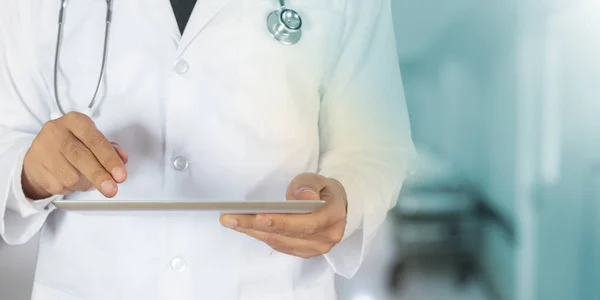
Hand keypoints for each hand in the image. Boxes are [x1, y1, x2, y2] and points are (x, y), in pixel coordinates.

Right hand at [21, 112, 127, 199]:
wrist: (40, 154)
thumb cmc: (73, 145)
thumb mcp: (92, 140)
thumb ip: (110, 149)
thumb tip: (122, 159)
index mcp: (75, 121)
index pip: (95, 140)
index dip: (109, 159)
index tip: (120, 175)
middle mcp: (57, 132)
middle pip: (81, 157)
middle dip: (99, 176)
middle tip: (111, 189)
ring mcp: (43, 149)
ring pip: (71, 176)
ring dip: (85, 184)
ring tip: (86, 179)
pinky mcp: (35, 166)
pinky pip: (60, 186)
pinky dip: (71, 189)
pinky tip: (69, 180)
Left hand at [220, 173, 347, 257]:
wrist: (334, 206)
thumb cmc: (322, 191)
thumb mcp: (318, 179)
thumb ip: (309, 185)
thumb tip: (304, 196)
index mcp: (333, 217)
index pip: (306, 223)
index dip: (281, 221)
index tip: (258, 216)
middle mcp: (326, 238)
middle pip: (287, 234)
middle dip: (256, 225)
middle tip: (230, 217)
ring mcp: (314, 248)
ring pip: (279, 242)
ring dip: (252, 231)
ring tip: (230, 220)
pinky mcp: (302, 252)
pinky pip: (277, 245)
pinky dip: (259, 235)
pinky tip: (243, 226)